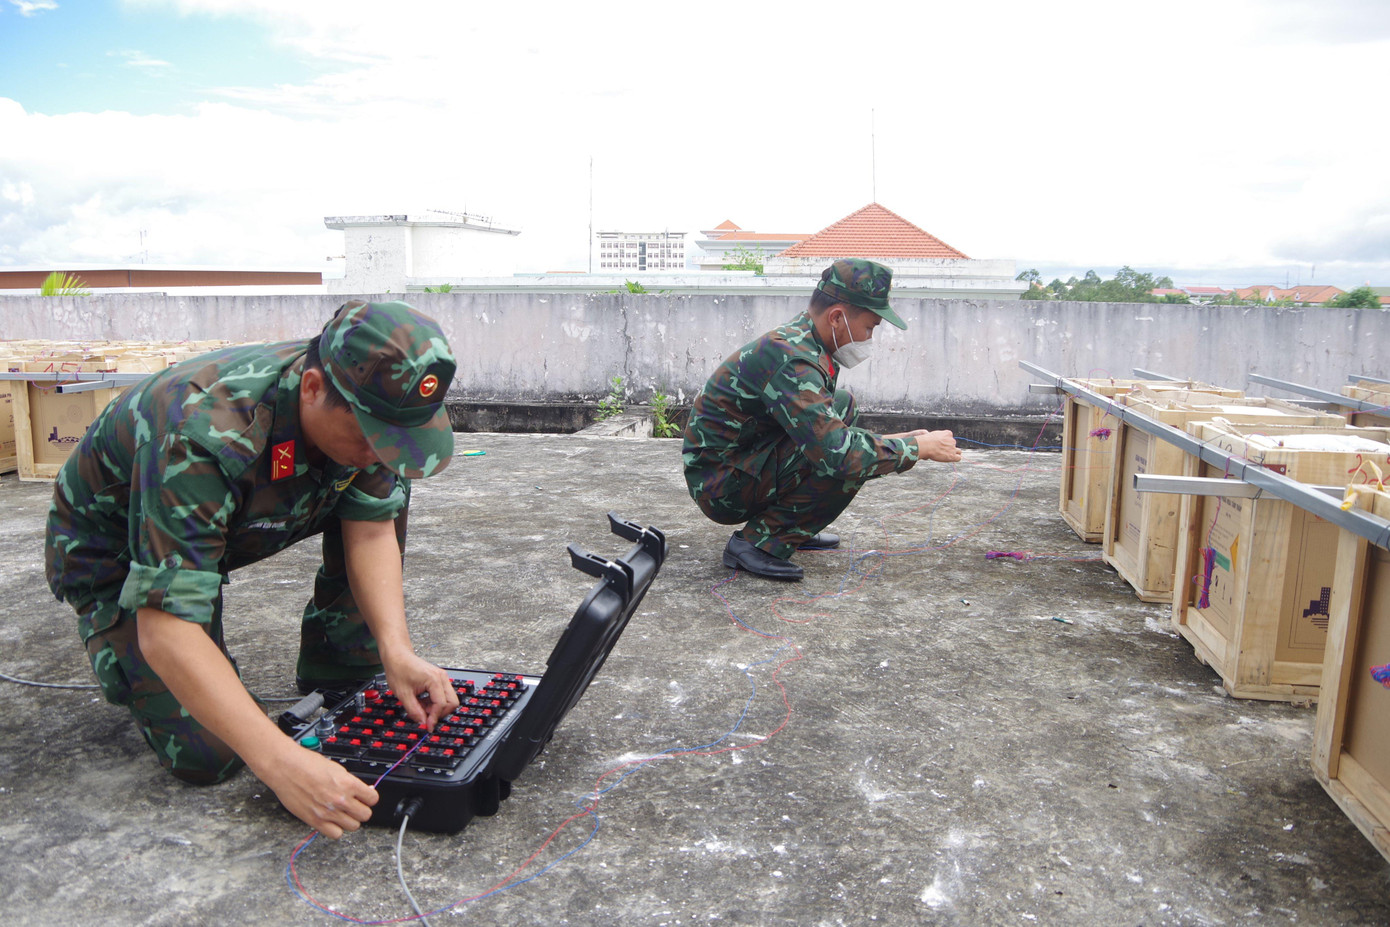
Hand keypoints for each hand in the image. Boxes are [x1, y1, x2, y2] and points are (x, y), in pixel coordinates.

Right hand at [262, 744, 377, 838]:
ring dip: (349, 820)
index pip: (372, 798)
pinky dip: (336, 829)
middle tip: (354, 806)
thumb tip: (362, 791)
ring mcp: (328, 812)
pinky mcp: (315, 821)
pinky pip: (336, 834)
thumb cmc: (306, 764)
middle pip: (365, 815)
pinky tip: (331, 820)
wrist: (285, 768)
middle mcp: (340, 800)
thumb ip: (350, 783)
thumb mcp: (336, 768)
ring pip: (353, 826)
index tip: (365, 797)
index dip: (369, 798)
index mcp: (348, 783)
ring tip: (341, 813)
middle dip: (361, 810)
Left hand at [383, 654, 459, 730]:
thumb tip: (422, 723)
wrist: (397, 656)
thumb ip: (414, 711)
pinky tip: (422, 701)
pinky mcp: (439, 679)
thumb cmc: (399, 670)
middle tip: (425, 716)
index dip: (434, 718)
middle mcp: (442, 678)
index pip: (441, 704)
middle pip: (452, 702)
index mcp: (434, 680)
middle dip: (440, 713)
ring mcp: (442, 678)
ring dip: (437, 708)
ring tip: (421, 707)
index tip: (427, 727)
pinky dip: (435, 702)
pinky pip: (443, 695)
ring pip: (449, 699)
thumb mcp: (403, 694)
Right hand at [915, 429, 961, 462]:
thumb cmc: (927, 440)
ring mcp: (953, 448)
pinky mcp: (952, 455)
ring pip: (958, 451)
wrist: (926, 445)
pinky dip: (956, 458)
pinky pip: (958, 458)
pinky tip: (951, 459)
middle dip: (949, 447)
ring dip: (954, 453)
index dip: (946, 442)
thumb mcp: (933, 434)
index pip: (950, 437)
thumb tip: (935, 441)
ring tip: (947, 455)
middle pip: (953, 444)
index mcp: (948, 433)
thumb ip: (938, 437)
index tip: (941, 444)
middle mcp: (952, 440)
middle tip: (942, 450)